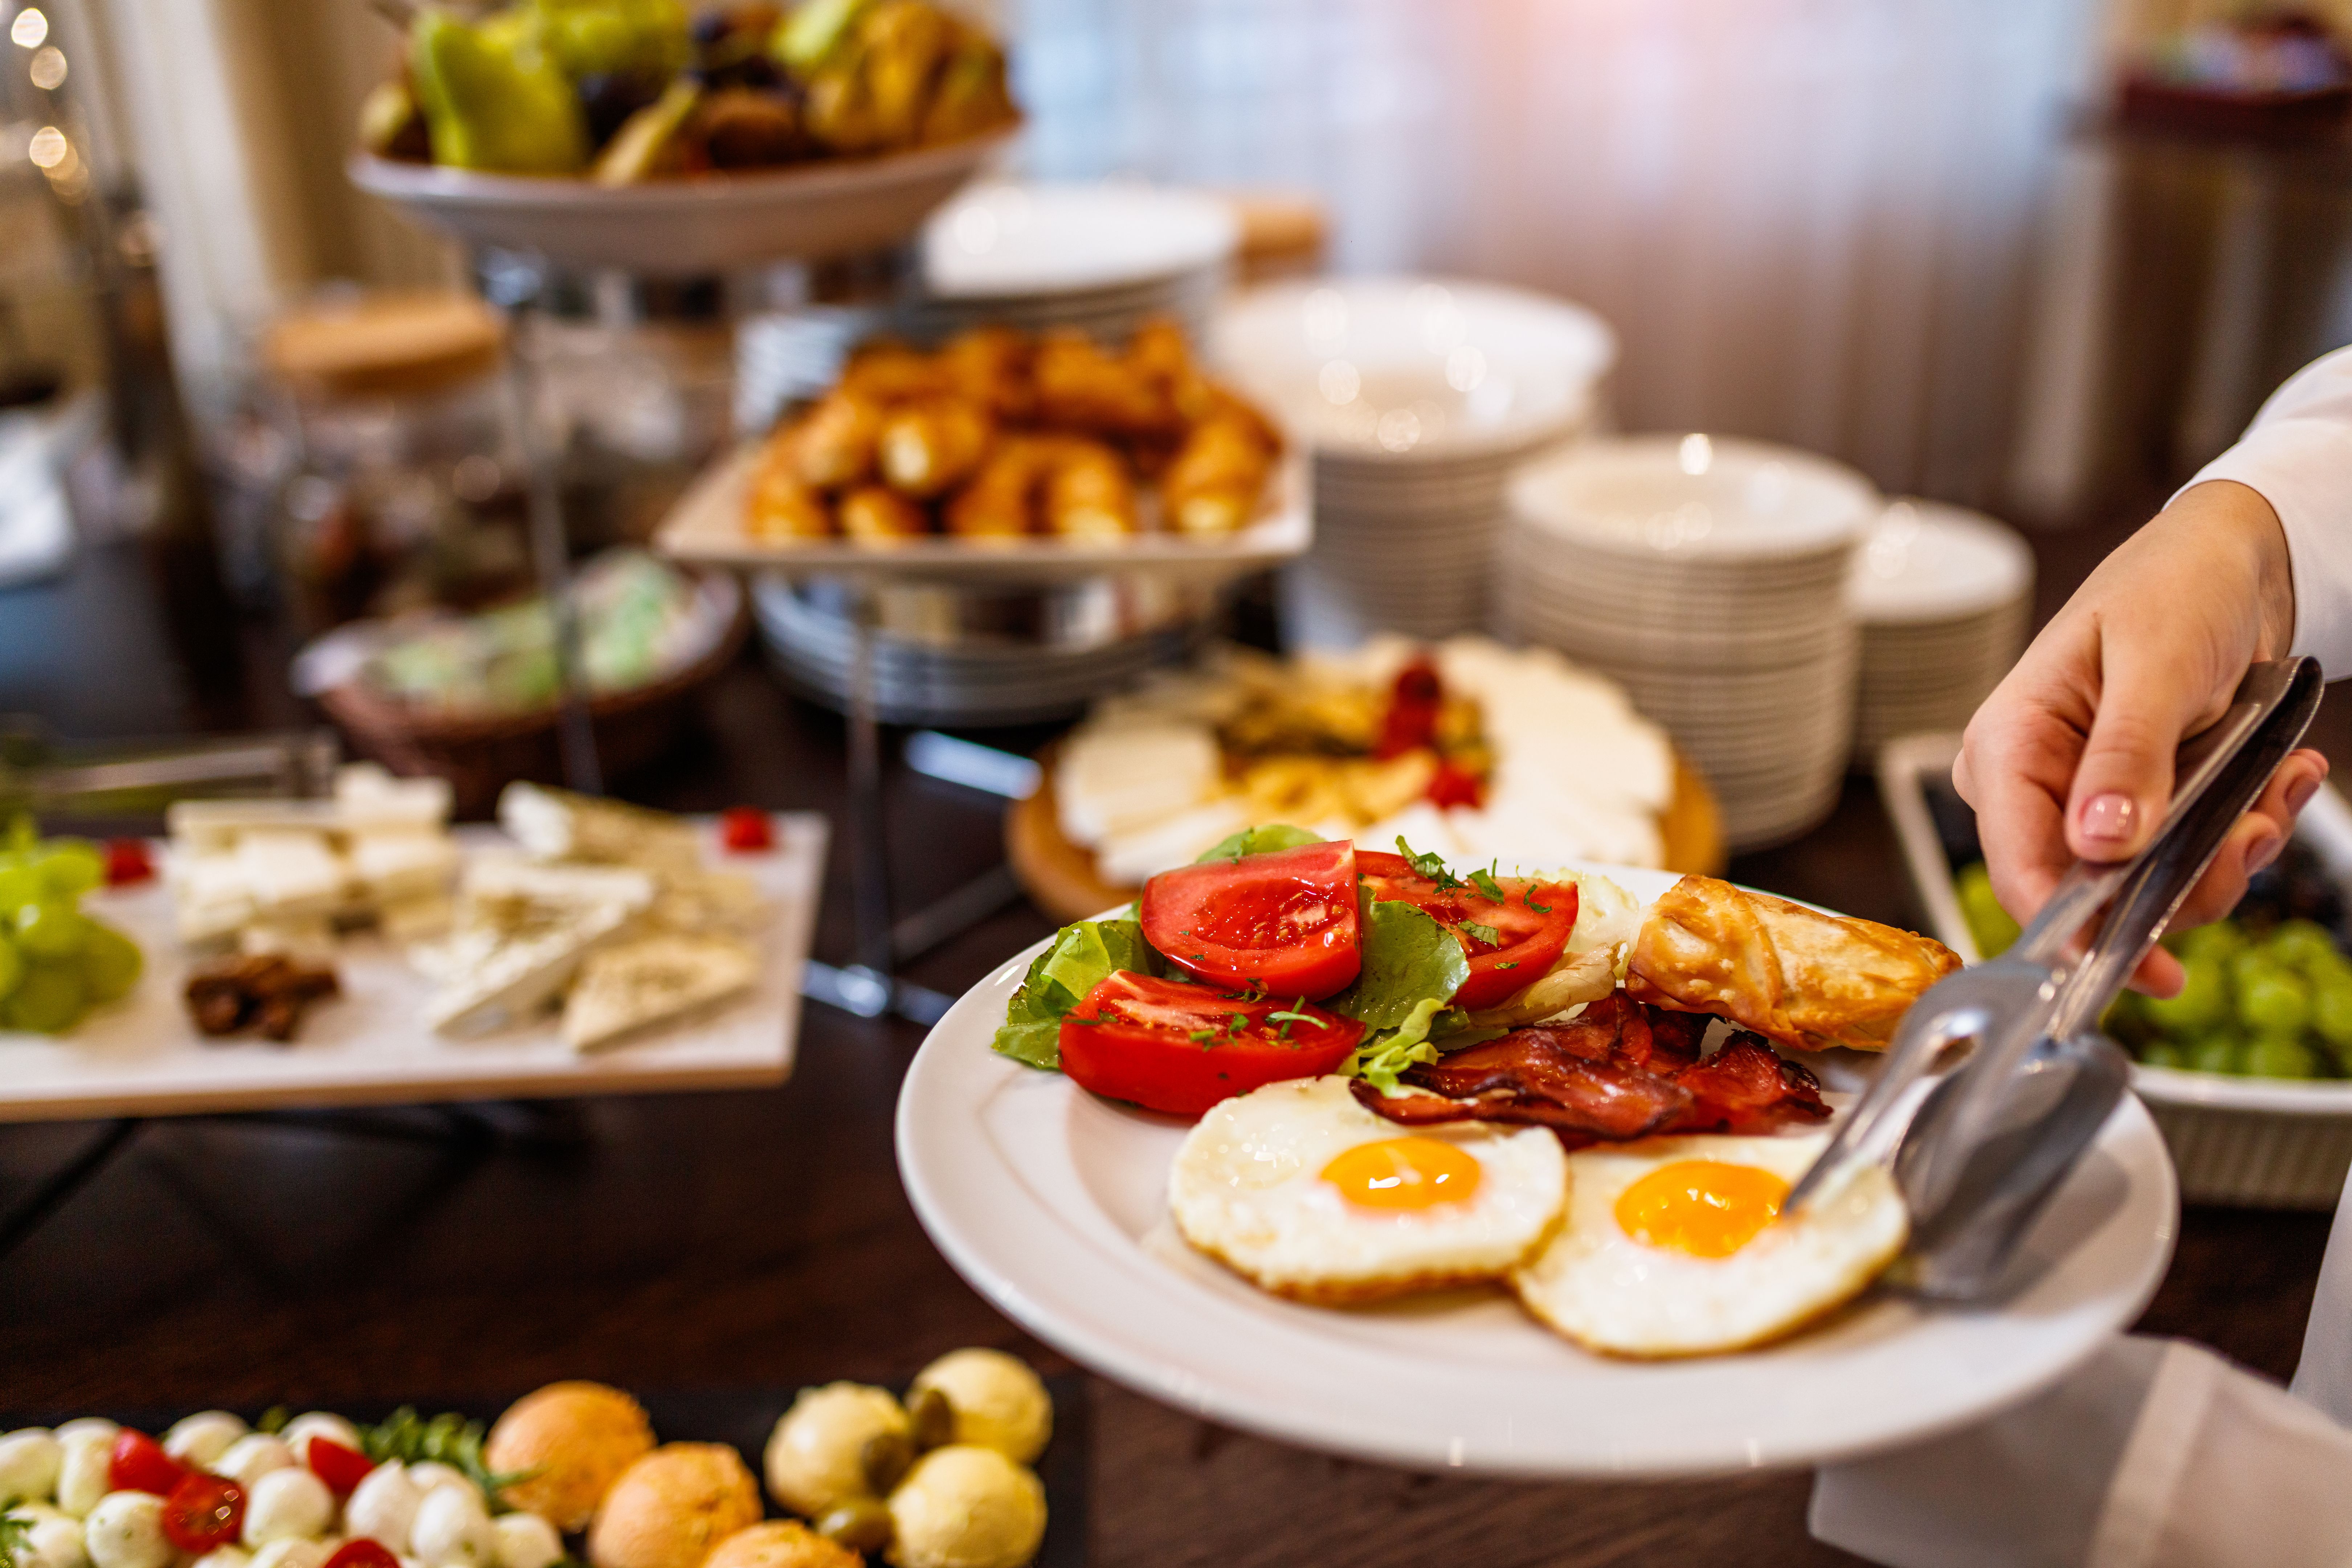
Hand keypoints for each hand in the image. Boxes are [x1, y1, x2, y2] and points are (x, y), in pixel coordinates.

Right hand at [1952, 480, 2327, 993]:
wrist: (2232, 561)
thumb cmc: (2175, 587)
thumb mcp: (2155, 663)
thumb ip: (2126, 755)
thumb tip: (2099, 845)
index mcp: (2007, 748)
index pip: (2020, 868)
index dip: (2077, 930)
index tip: (2148, 967)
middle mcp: (2034, 787)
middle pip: (2091, 894)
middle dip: (2185, 881)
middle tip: (2253, 832)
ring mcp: (2085, 802)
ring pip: (2147, 889)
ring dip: (2229, 853)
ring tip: (2277, 788)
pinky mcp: (2138, 807)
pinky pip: (2184, 859)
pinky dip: (2244, 831)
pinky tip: (2278, 778)